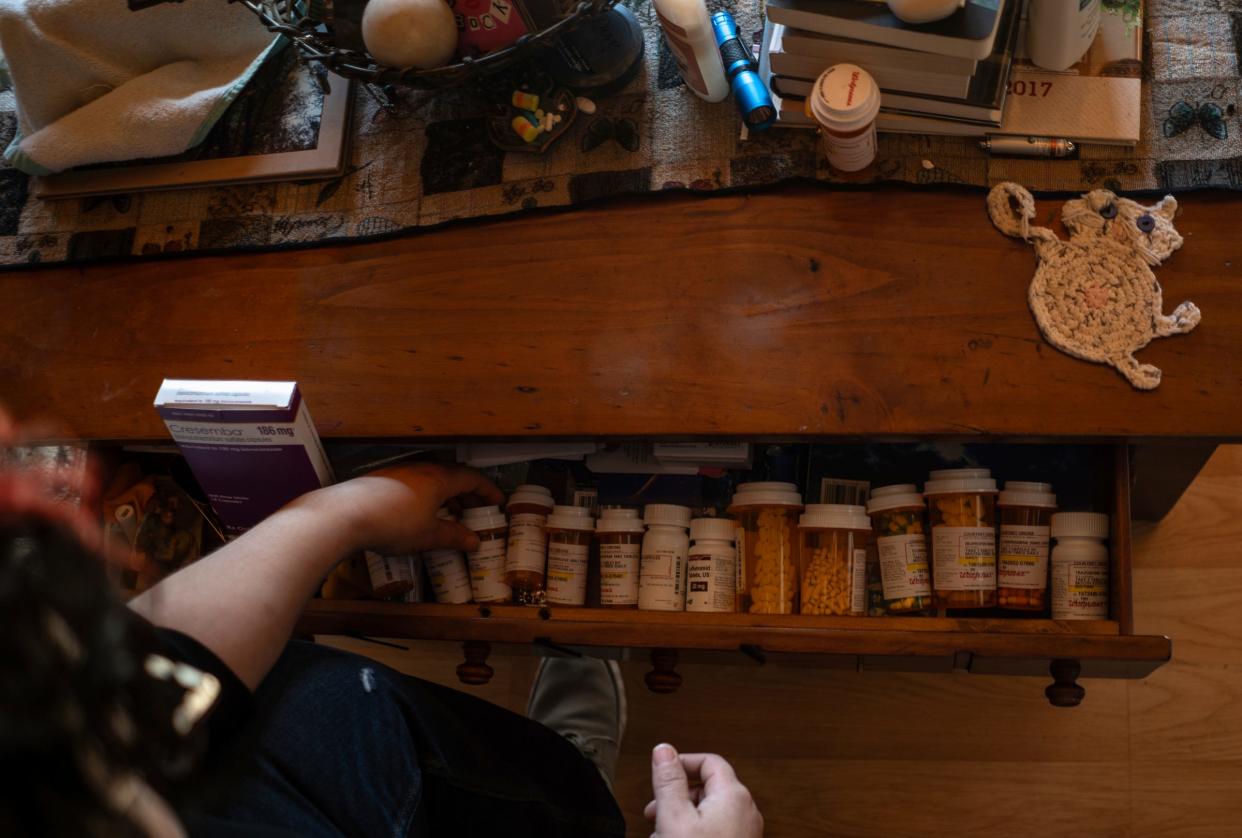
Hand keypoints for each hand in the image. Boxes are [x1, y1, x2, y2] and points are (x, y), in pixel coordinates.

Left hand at [304, 462, 502, 555]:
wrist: (345, 514)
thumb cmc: (393, 523)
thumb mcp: (428, 535)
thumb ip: (453, 536)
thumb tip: (474, 541)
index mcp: (439, 478)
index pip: (472, 478)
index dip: (488, 490)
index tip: (498, 502)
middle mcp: (422, 469)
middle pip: (452, 476)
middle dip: (467, 494)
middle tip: (476, 510)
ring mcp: (400, 472)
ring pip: (431, 480)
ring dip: (446, 495)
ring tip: (450, 514)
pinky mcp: (382, 480)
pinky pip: (414, 484)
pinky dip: (426, 497)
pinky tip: (420, 515)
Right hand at [645, 744, 762, 837]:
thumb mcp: (675, 817)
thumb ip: (669, 782)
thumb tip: (664, 750)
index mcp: (734, 795)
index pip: (709, 760)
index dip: (681, 763)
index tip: (661, 772)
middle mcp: (746, 811)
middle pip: (708, 787)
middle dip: (678, 795)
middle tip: (657, 809)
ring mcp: (745, 832)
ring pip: (709, 811)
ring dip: (684, 815)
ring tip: (664, 831)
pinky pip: (716, 829)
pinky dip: (696, 830)